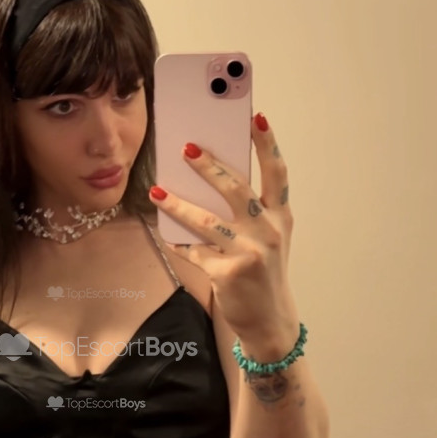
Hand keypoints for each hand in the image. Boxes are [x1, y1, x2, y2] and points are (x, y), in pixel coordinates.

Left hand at [149, 112, 296, 341]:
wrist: (270, 321)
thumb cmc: (265, 273)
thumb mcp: (268, 238)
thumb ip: (250, 211)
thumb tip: (211, 179)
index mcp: (280, 216)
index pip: (276, 172)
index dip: (267, 143)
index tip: (256, 117)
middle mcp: (268, 231)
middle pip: (236, 189)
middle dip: (209, 166)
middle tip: (186, 149)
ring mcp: (248, 252)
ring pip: (206, 221)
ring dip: (177, 205)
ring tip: (156, 191)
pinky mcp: (227, 273)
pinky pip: (193, 252)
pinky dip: (178, 244)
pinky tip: (166, 236)